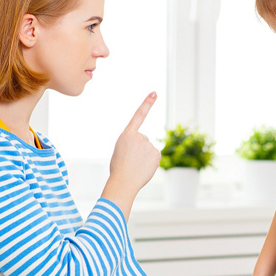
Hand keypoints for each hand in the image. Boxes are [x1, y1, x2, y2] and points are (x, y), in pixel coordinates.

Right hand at [103, 93, 160, 209]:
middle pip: (143, 140)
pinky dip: (150, 162)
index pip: (139, 115)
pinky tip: (143, 167)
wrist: (123, 182)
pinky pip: (154, 156)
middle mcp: (140, 137)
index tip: (154, 93)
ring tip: (136, 165)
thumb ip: (133, 143)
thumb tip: (147, 148)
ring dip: (144, 156)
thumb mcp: (120, 150)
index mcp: (127, 135)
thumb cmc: (119, 168)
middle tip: (130, 160)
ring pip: (148, 149)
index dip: (147, 103)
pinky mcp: (157, 154)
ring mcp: (149, 145)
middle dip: (139, 149)